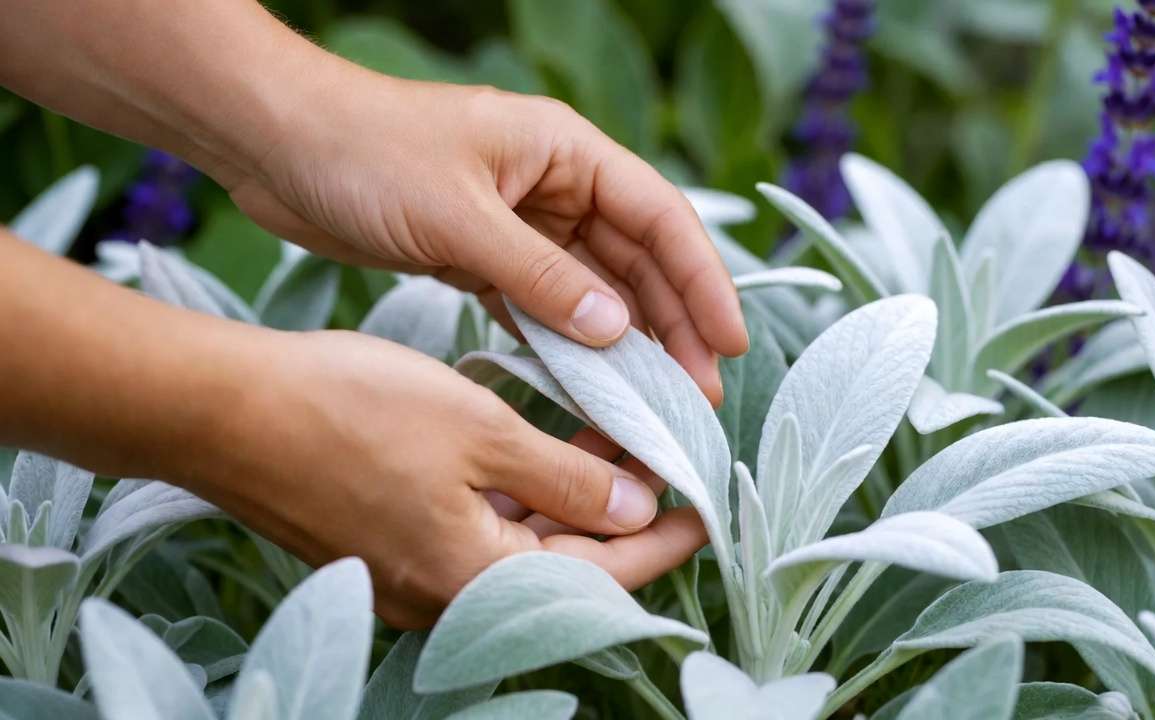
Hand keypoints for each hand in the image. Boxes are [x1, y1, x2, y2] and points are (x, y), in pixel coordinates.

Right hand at [198, 329, 707, 627]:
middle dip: (616, 512)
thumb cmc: (349, 412)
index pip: (602, 577)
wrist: (223, 411)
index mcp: (477, 580)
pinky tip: (536, 446)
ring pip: (518, 545)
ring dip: (566, 498)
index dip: (661, 539)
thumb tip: (634, 505)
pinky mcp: (386, 545)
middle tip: (656, 455)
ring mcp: (411, 575)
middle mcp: (445, 595)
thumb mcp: (480, 432)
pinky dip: (515, 496)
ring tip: (606, 436)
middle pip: (561, 566)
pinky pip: (474, 532)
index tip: (701, 503)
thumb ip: (565, 477)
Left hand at [220, 73, 746, 403]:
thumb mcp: (460, 216)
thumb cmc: (364, 152)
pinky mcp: (481, 255)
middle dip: (671, 327)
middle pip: (635, 261)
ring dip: (623, 345)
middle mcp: (553, 186)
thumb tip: (618, 330)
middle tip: (697, 396)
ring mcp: (518, 223)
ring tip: (653, 405)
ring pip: (592, 290)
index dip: (704, 281)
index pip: (659, 217)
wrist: (274, 146)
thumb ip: (541, 277)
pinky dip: (565, 345)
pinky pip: (541, 307)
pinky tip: (587, 388)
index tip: (729, 342)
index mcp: (565, 152)